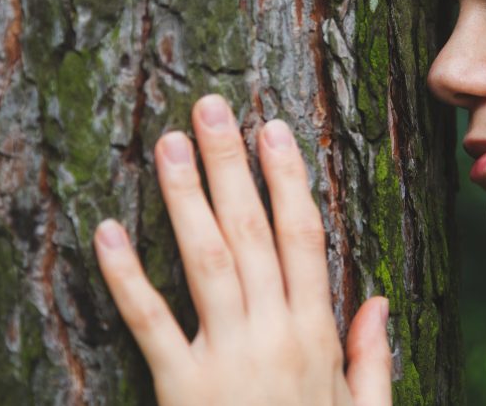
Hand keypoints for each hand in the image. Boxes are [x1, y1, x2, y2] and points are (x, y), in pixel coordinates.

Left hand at [93, 94, 391, 404]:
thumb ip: (373, 358)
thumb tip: (378, 299)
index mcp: (316, 334)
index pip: (305, 237)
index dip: (288, 180)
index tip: (274, 130)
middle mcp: (273, 335)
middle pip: (251, 232)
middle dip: (232, 166)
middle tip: (211, 108)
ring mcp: (224, 359)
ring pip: (206, 261)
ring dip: (185, 198)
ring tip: (168, 144)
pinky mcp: (180, 389)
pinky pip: (148, 325)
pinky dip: (126, 278)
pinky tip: (107, 231)